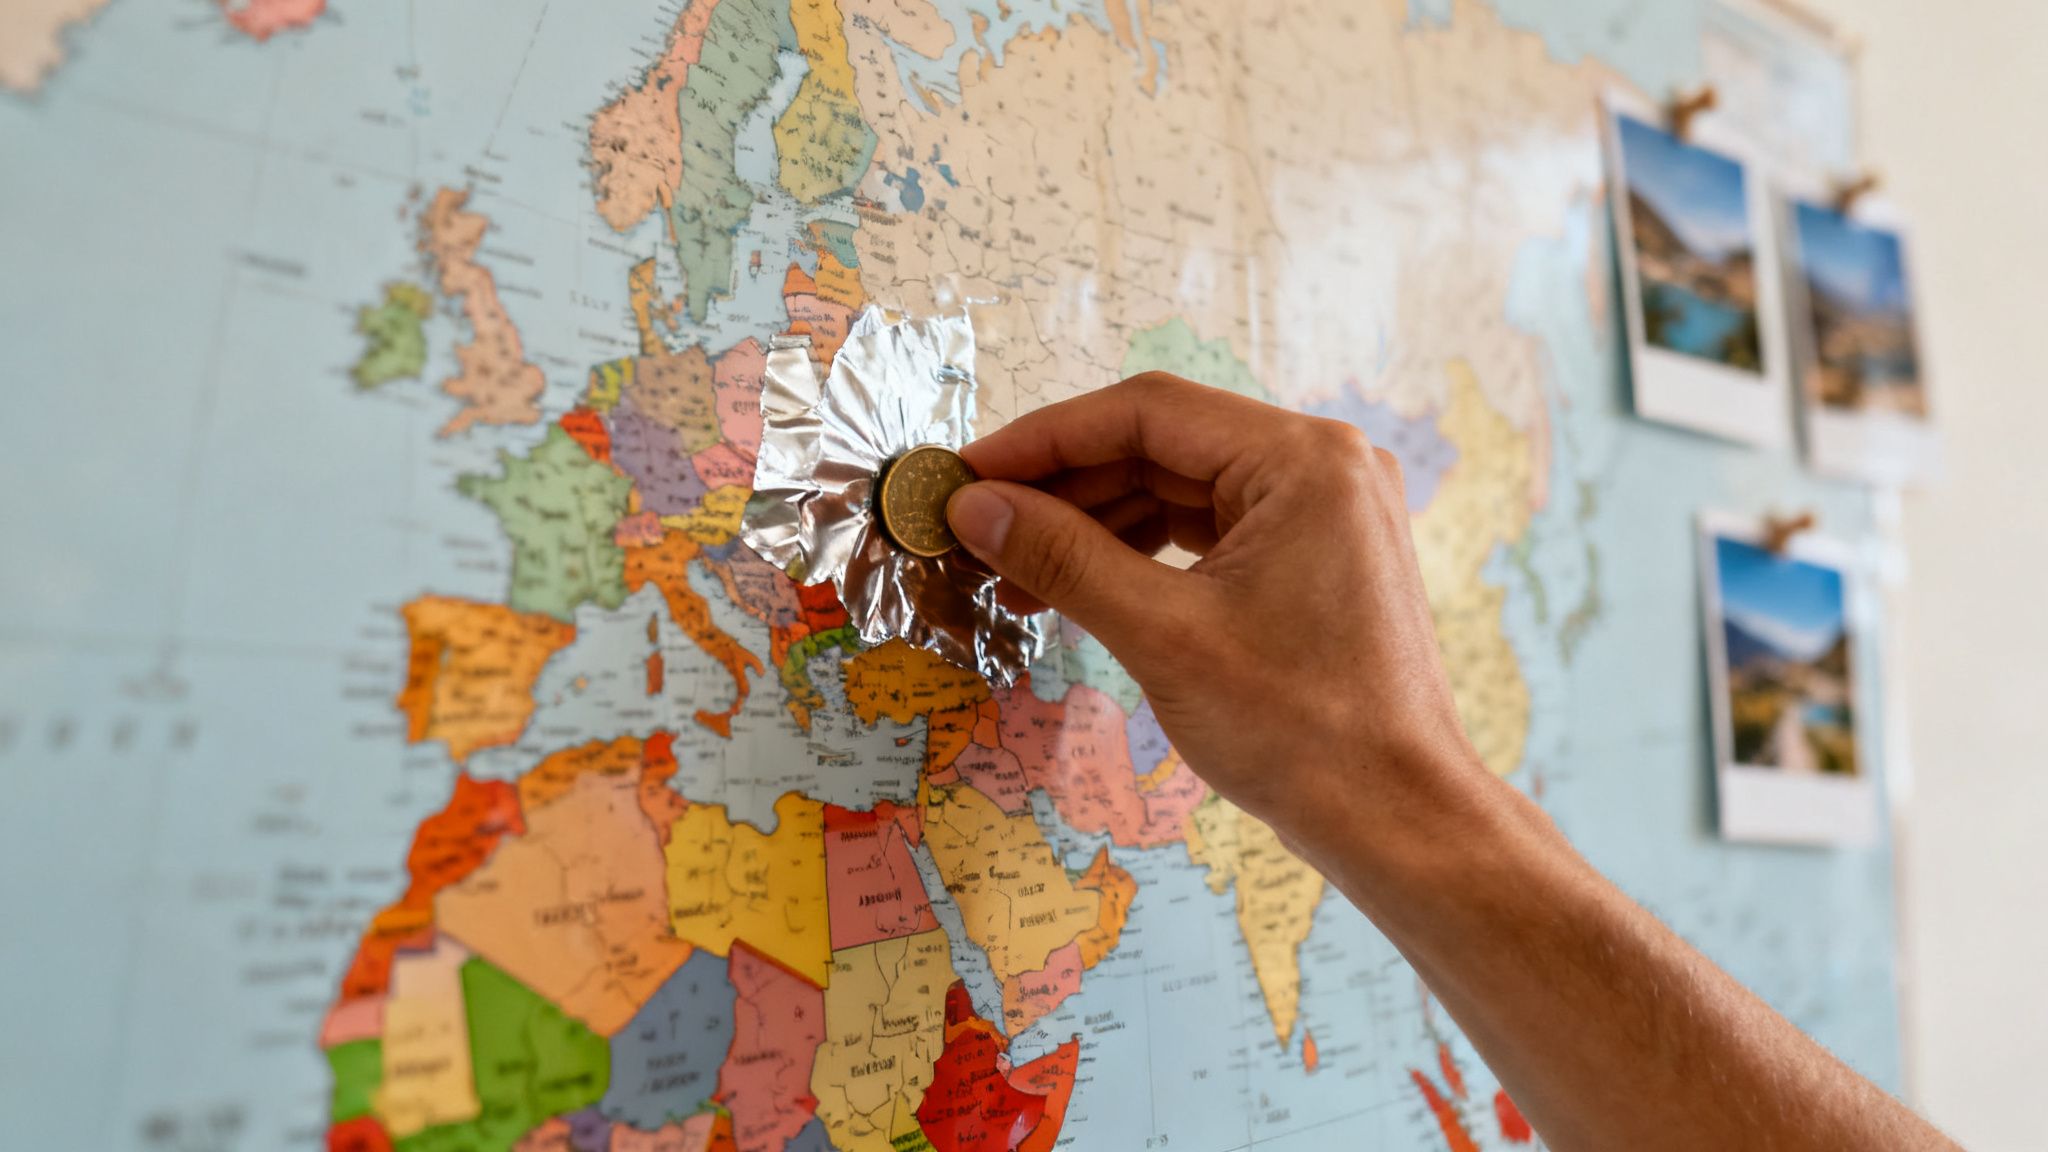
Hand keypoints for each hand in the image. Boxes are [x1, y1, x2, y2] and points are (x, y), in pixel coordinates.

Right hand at [947, 372, 1488, 845]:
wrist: (1397, 818)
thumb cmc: (1305, 732)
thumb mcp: (1163, 636)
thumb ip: (1062, 558)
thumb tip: (975, 509)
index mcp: (1304, 460)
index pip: (1145, 412)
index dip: (1043, 438)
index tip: (969, 473)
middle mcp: (1323, 467)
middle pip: (1161, 444)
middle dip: (1063, 486)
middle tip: (976, 523)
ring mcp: (1323, 512)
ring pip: (1179, 488)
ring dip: (1094, 523)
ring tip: (1011, 568)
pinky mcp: (1313, 557)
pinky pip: (1208, 530)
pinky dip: (1140, 553)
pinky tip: (1077, 585)